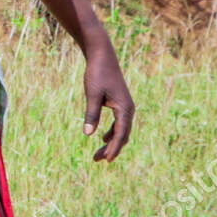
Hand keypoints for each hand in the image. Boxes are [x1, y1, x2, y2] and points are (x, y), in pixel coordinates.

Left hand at [82, 47, 134, 161]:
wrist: (102, 56)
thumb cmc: (97, 74)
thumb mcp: (92, 95)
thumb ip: (91, 114)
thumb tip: (88, 134)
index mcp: (125, 108)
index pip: (121, 134)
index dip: (114, 148)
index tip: (107, 160)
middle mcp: (128, 109)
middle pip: (122, 135)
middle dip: (111, 149)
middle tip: (97, 160)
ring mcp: (125, 106)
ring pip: (120, 130)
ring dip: (110, 142)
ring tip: (98, 155)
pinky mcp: (120, 103)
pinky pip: (119, 123)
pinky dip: (112, 133)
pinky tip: (102, 138)